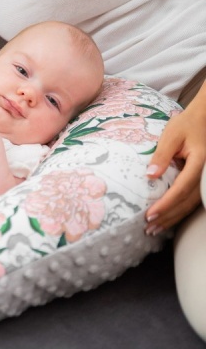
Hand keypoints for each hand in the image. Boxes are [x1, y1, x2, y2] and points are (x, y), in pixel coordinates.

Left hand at [145, 101, 205, 233]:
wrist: (202, 119)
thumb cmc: (186, 124)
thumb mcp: (171, 135)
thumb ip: (161, 155)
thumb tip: (150, 176)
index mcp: (199, 163)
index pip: (181, 188)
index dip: (166, 203)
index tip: (150, 214)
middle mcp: (204, 175)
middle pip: (186, 202)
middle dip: (168, 217)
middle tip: (149, 228)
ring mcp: (204, 179)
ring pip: (190, 204)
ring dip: (173, 218)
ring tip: (155, 229)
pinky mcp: (200, 180)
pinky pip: (191, 200)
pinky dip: (179, 211)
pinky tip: (167, 219)